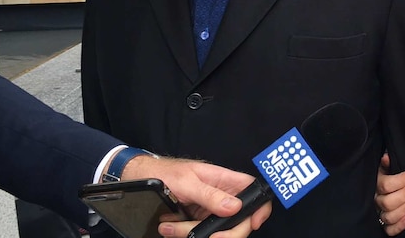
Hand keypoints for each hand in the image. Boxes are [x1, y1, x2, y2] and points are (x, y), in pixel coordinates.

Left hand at [122, 155, 270, 237]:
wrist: (144, 178)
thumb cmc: (166, 173)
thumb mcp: (187, 182)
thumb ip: (210, 195)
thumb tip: (234, 207)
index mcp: (224, 180)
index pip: (252, 190)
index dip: (260, 206)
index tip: (254, 223)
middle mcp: (222, 196)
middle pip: (239, 220)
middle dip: (222, 233)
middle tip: (206, 237)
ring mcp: (211, 211)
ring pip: (217, 232)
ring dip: (192, 234)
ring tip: (170, 227)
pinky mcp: (198, 222)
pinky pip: (200, 234)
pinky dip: (185, 235)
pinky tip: (170, 228)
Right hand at [374, 153, 404, 235]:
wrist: (388, 192)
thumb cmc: (389, 178)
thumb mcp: (387, 169)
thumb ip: (386, 164)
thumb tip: (386, 157)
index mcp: (376, 184)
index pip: (386, 184)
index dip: (402, 180)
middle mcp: (376, 200)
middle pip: (387, 201)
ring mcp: (379, 214)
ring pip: (389, 216)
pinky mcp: (385, 226)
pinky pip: (389, 230)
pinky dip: (399, 226)